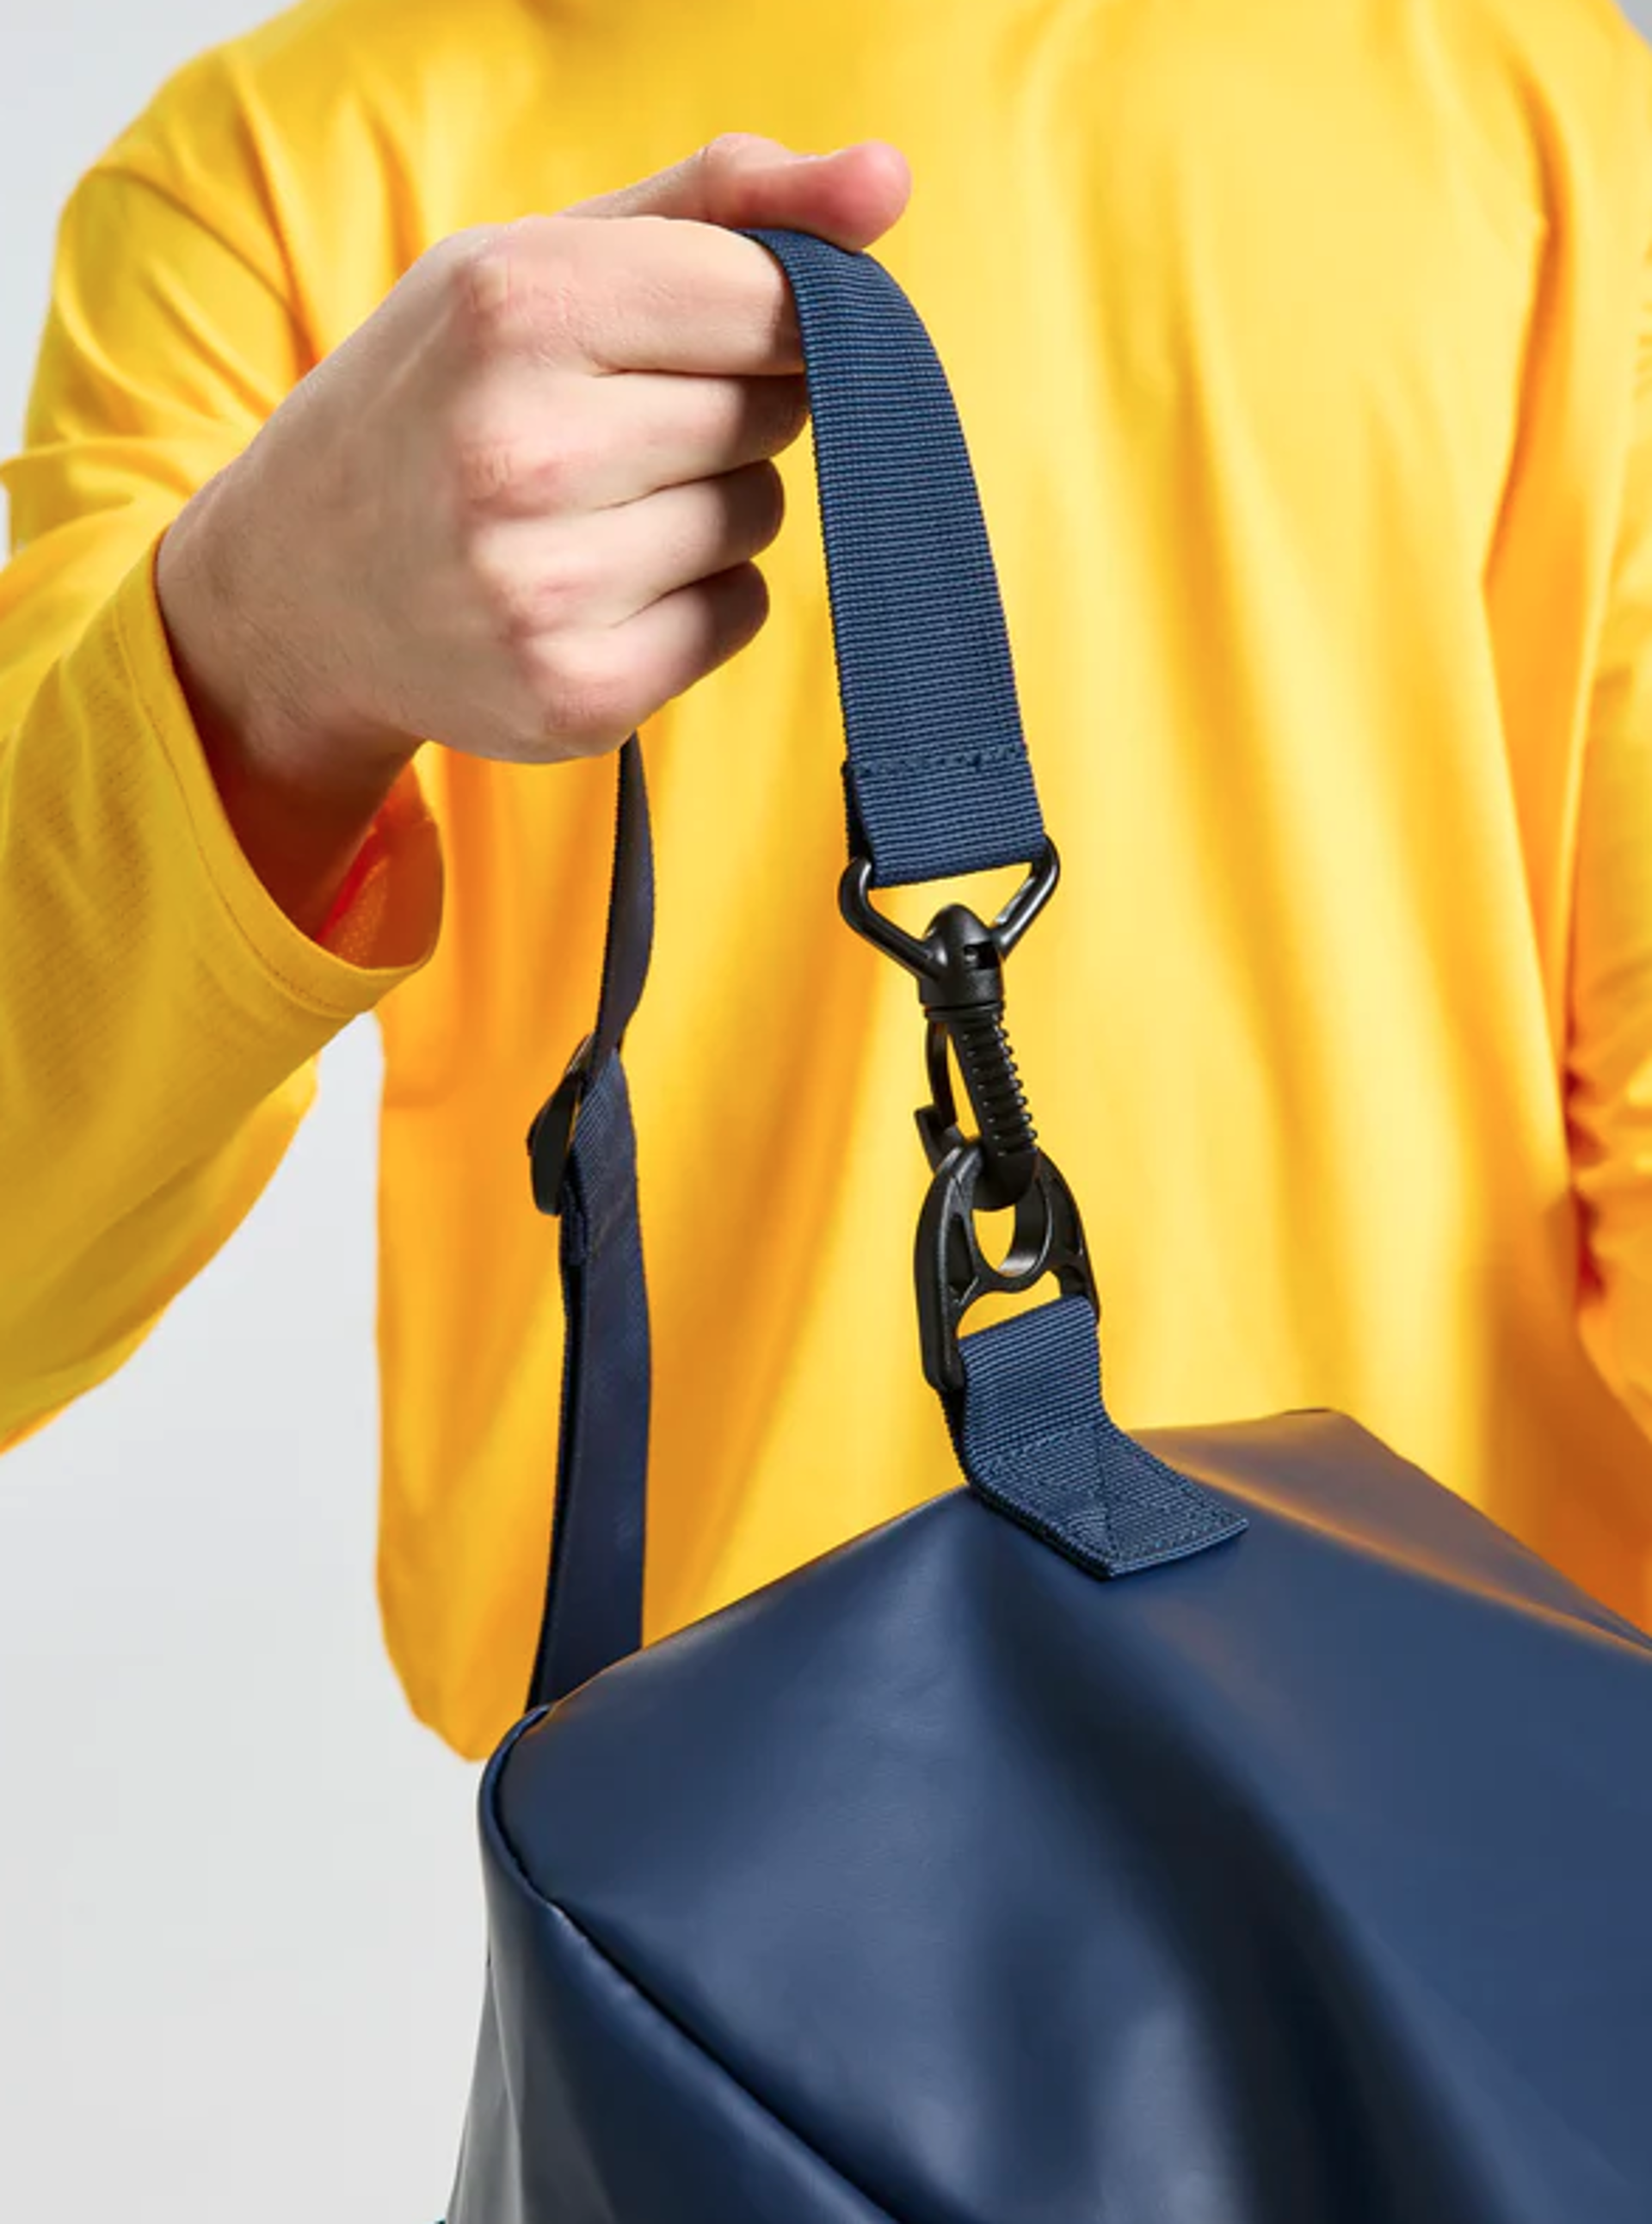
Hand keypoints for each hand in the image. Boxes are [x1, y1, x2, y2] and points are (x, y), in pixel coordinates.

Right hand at [156, 133, 911, 932]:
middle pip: (773, 411)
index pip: (766, 298)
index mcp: (514, 305)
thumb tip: (888, 183)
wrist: (299, 586)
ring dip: (715, 507)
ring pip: (762, 517)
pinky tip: (604, 584)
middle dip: (730, 409)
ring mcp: (545, 587)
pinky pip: (741, 614)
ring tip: (597, 507)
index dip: (764, 317)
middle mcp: (522, 450)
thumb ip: (723, 202)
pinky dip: (700, 598)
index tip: (707, 334)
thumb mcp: (541, 259)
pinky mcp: (577, 692)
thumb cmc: (444, 396)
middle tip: (618, 428)